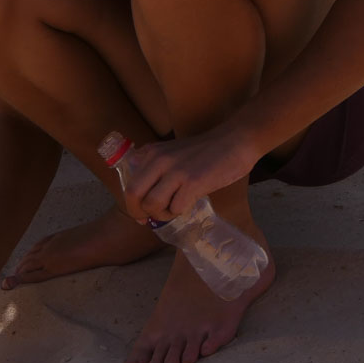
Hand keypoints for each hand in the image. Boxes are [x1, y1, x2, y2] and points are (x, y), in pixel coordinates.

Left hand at [122, 126, 257, 221]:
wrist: (234, 141)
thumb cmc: (204, 151)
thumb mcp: (171, 152)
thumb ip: (154, 166)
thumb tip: (140, 194)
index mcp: (151, 153)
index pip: (129, 183)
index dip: (131, 203)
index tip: (139, 214)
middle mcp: (159, 160)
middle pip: (133, 193)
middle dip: (137, 213)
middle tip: (147, 220)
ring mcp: (176, 171)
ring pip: (152, 203)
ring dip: (160, 215)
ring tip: (172, 210)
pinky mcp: (193, 182)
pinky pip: (176, 207)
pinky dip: (178, 212)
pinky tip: (187, 205)